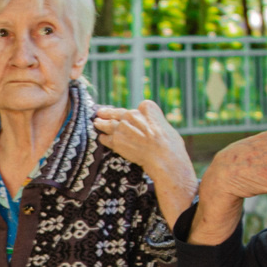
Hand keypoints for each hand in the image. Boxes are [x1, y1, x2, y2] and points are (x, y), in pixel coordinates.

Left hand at [92, 101, 197, 225]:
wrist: (164, 158)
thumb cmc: (170, 145)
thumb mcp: (165, 126)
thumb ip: (154, 123)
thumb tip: (152, 127)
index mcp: (147, 107)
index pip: (135, 108)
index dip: (131, 114)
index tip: (127, 116)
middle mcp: (132, 114)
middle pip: (117, 113)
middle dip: (107, 114)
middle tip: (99, 113)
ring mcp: (122, 127)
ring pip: (108, 124)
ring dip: (101, 124)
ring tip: (96, 123)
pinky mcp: (116, 140)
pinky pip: (106, 138)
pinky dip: (103, 138)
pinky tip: (101, 138)